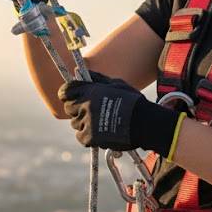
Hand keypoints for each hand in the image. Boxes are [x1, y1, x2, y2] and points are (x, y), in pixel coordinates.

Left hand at [59, 72, 182, 153]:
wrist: (145, 123)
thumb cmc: (132, 101)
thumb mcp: (116, 83)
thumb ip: (97, 79)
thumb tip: (80, 73)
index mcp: (90, 91)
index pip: (66, 91)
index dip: (66, 93)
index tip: (68, 96)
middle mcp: (85, 106)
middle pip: (69, 108)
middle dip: (76, 108)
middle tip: (89, 110)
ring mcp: (87, 122)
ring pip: (75, 123)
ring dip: (84, 122)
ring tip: (99, 122)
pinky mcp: (90, 138)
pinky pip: (81, 136)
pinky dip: (87, 136)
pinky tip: (99, 132)